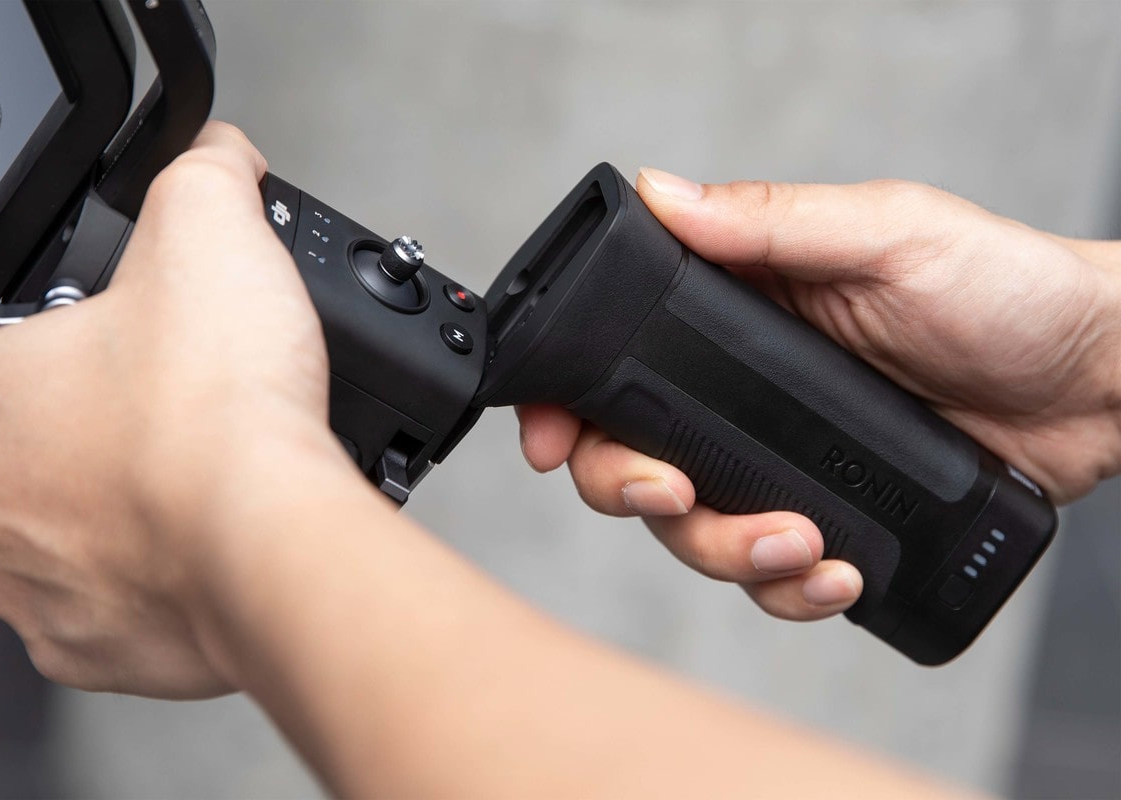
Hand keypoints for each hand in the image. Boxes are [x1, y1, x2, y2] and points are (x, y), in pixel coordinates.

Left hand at [0, 122, 372, 697]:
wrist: (276, 546)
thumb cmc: (214, 416)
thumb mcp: (206, 229)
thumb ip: (200, 171)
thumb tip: (218, 159)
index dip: (13, 342)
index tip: (70, 343)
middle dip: (68, 421)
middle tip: (142, 397)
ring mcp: (31, 595)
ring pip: (52, 533)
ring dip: (108, 498)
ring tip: (186, 461)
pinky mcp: (98, 650)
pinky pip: (108, 601)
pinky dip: (153, 567)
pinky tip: (205, 526)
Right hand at [519, 167, 1120, 620]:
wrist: (1098, 379)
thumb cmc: (1004, 286)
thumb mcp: (886, 234)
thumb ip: (770, 220)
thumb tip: (660, 191)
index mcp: (738, 314)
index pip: (618, 358)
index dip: (567, 403)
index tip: (551, 439)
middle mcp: (743, 391)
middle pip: (632, 459)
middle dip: (635, 491)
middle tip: (680, 495)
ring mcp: (782, 459)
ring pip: (697, 531)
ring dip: (728, 553)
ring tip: (797, 542)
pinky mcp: (827, 515)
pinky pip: (773, 575)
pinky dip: (790, 589)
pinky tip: (833, 573)